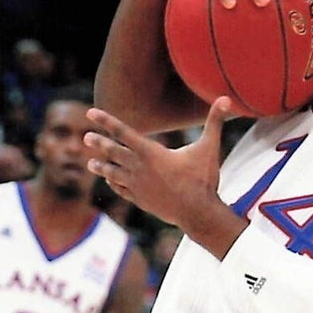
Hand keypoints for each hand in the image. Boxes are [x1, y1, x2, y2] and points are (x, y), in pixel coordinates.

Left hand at [85, 101, 244, 256]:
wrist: (197, 214)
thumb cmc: (203, 180)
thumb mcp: (209, 148)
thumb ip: (215, 122)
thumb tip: (227, 98)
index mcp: (151, 153)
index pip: (123, 132)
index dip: (106, 120)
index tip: (91, 112)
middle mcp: (139, 168)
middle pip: (113, 152)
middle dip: (98, 143)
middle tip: (85, 137)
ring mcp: (138, 186)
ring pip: (113, 173)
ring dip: (101, 167)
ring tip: (90, 163)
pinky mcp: (140, 200)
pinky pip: (122, 190)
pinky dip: (115, 184)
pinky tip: (111, 181)